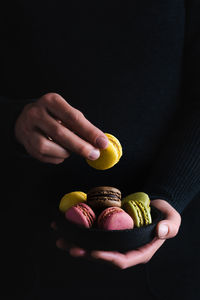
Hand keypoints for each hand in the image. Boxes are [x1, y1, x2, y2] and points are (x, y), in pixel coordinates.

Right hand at [14, 93, 107, 163]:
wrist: (27, 120)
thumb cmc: (54, 116)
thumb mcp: (67, 113)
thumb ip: (82, 126)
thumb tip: (99, 142)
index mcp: (51, 101)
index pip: (73, 117)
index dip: (89, 131)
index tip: (103, 143)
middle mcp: (36, 113)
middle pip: (60, 132)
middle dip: (80, 146)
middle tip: (94, 154)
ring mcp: (28, 128)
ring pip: (47, 146)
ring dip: (64, 152)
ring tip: (71, 150)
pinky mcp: (26, 143)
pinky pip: (43, 155)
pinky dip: (56, 157)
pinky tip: (60, 153)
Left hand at [53, 199, 180, 268]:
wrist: (155, 205)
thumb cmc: (165, 215)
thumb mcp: (172, 220)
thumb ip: (170, 226)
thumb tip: (160, 231)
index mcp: (139, 252)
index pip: (122, 260)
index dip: (107, 258)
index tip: (93, 252)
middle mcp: (124, 249)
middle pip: (103, 255)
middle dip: (85, 253)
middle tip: (70, 247)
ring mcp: (115, 240)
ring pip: (93, 246)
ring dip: (77, 244)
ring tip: (61, 240)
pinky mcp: (108, 230)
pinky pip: (93, 233)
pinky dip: (79, 231)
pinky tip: (66, 226)